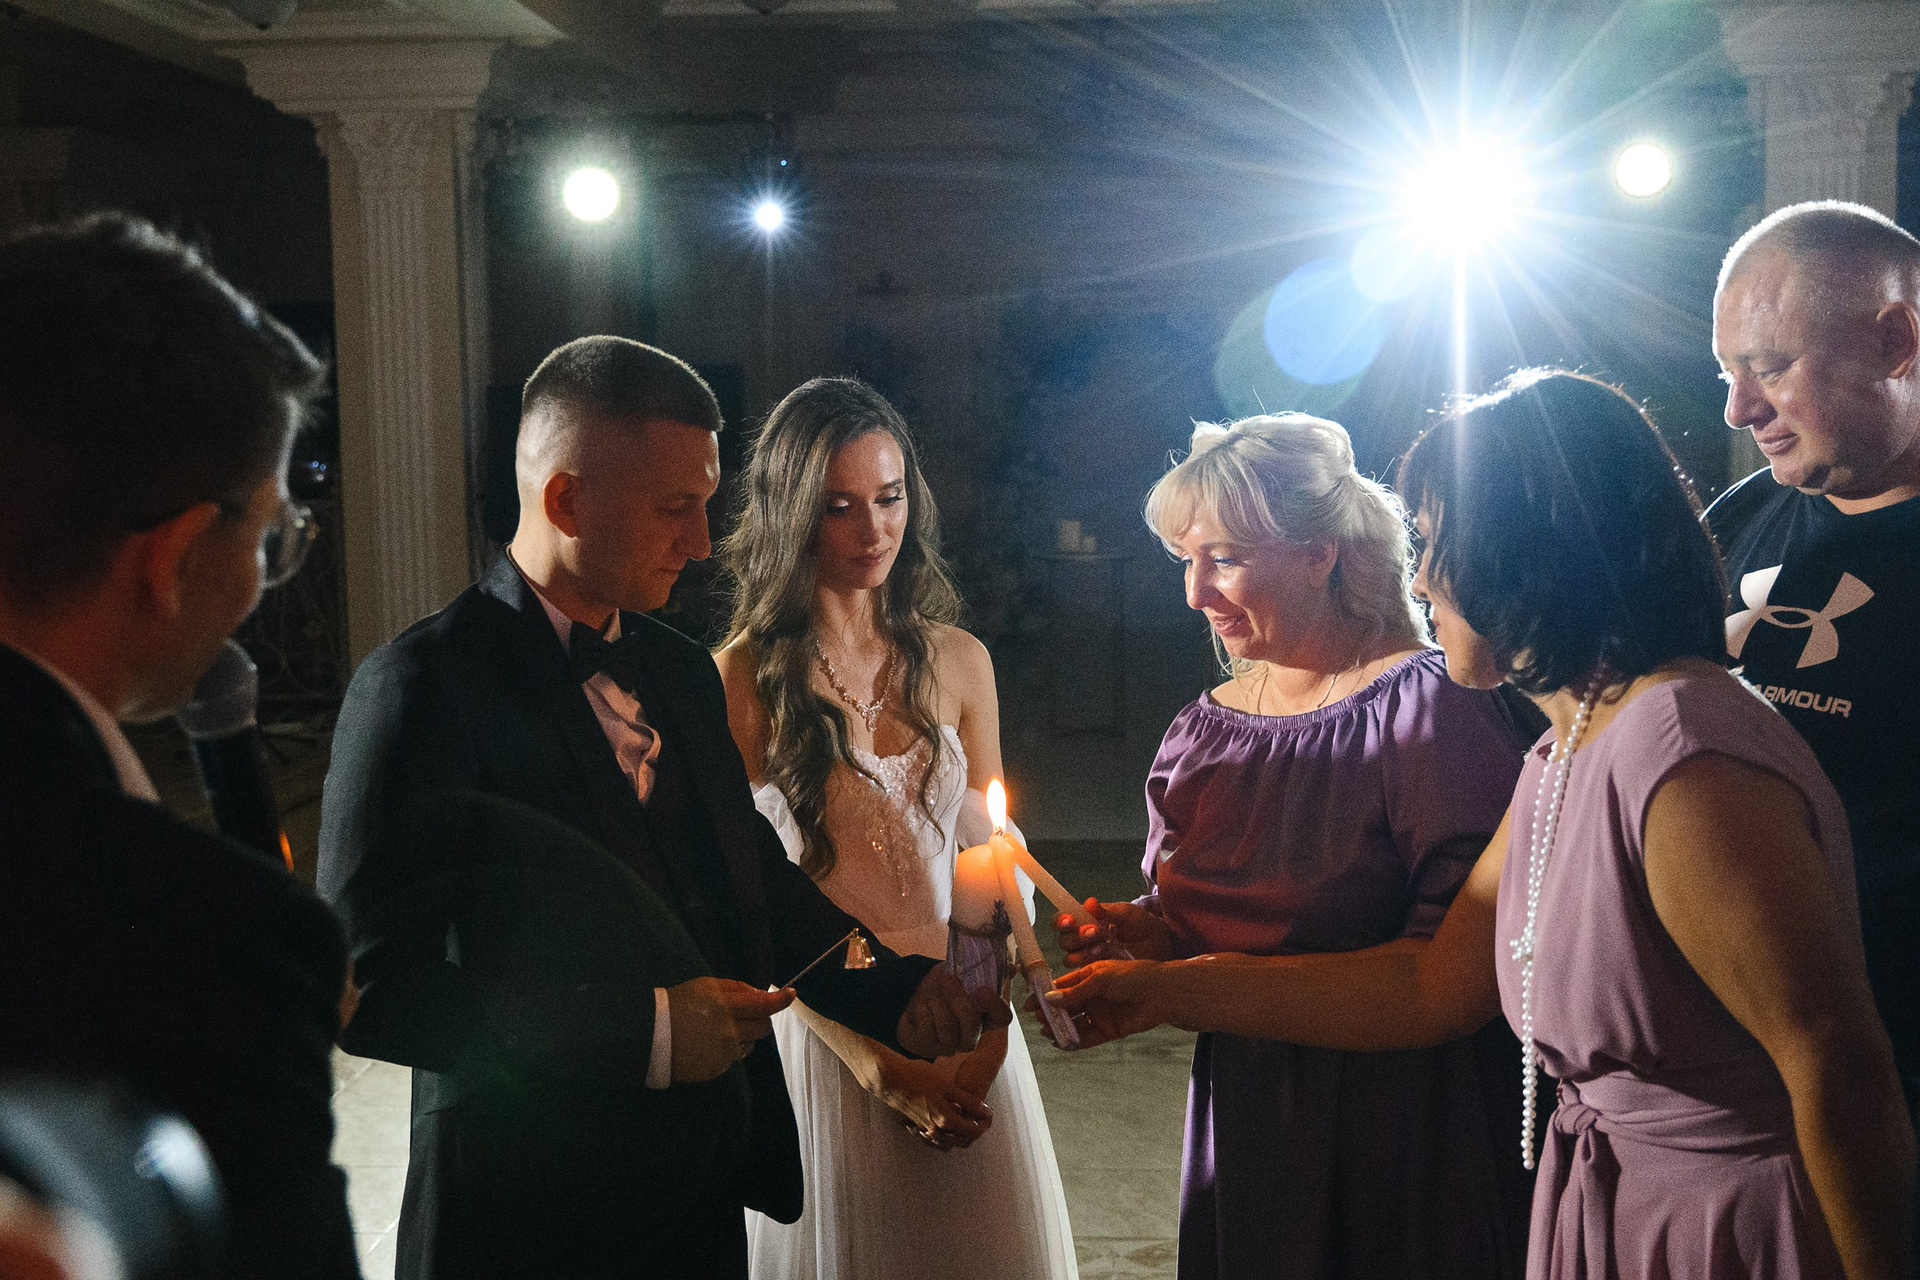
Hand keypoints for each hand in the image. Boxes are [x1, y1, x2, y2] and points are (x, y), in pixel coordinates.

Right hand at [668, 977, 793, 1082]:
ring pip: (749, 1045)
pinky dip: (726, 1051)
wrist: (649, 1036)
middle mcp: (728, 1031)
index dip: (780, 1000)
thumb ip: (736, 988)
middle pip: (763, 1028)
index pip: (763, 1005)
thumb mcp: (705, 986)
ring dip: (743, 1037)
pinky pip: (732, 1059)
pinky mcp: (716, 1069)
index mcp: (725, 1006)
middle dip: (759, 1020)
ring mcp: (723, 1053)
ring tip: (717, 1031)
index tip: (791, 995)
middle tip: (743, 1015)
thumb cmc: (677, 1004)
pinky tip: (706, 1045)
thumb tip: (761, 994)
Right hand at [870, 1054, 992, 1150]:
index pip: (972, 1130)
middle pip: (961, 1139)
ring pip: (948, 1141)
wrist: (889, 1078)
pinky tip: (947, 1122)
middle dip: (974, 1130)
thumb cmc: (918, 1077)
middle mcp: (935, 1129)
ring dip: (960, 1134)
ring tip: (968, 1120)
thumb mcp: (946, 1086)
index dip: (984, 1124)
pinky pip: (936, 1138)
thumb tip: (985, 1112)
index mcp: (945, 1120)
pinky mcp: (917, 1124)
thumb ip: (967, 1101)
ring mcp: (925, 1128)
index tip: (990, 1115)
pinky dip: (945, 1134)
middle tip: (983, 1118)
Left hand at [897, 965, 1006, 1059]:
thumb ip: (987, 970)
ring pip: (947, 1026)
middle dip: (958, 1000)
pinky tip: (921, 1006)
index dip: (995, 1006)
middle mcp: (971, 1036)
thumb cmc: (945, 987)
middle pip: (972, 1024)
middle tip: (947, 978)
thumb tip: (1012, 968)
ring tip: (930, 991)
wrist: (914, 997)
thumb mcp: (963, 972)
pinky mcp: (928, 1048)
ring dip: (936, 1002)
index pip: (1002, 1018)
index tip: (983, 989)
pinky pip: (927, 1029)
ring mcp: (950, 1045)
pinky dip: (922, 1011)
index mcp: (986, 1018)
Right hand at [1039, 959, 1170, 1048]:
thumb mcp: (1100, 978)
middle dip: (1051, 1013)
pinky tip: (1062, 1042)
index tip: (1030, 1002)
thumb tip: (1051, 999)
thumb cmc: (1133, 976)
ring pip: (1076, 1023)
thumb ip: (1076, 991)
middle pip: (1067, 1006)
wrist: (1162, 993)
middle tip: (1038, 1020)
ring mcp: (1101, 1013)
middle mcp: (1093, 995)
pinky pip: (1088, 1037)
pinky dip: (1075, 1040)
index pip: (1062, 986)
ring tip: (1047, 1031)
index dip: (1046, 994)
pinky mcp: (1109, 1029)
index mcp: (1090, 976)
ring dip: (1061, 1027)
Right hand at [1056, 899, 1174, 967]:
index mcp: (1083, 921)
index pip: (1061, 921)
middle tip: (1096, 931)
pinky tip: (1104, 957)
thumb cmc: (1139, 924)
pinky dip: (1090, 965)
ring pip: (1069, 958)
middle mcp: (1081, 941)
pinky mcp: (1095, 974)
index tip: (1071, 921)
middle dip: (1077, 936)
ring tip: (1103, 946)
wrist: (1158, 944)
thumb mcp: (1125, 914)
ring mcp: (1087, 958)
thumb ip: (1107, 911)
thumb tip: (1089, 903)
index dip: (1061, 921)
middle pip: (1063, 941)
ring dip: (1083, 952)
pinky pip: (1082, 975)